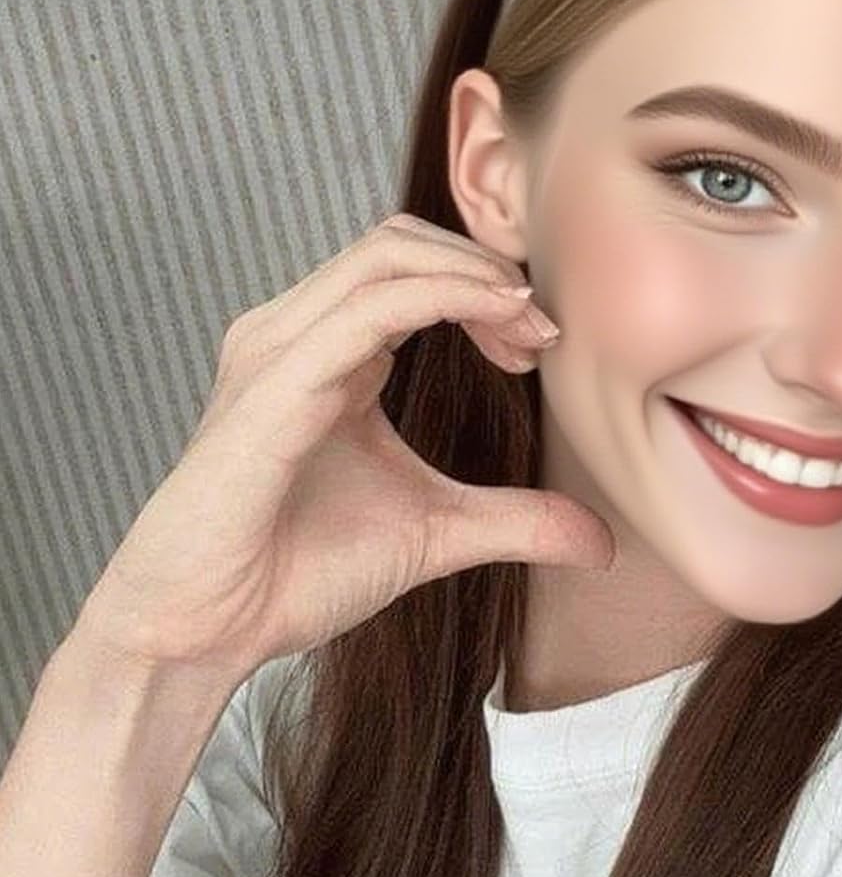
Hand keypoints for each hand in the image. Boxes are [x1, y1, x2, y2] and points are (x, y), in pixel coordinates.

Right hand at [73, 214, 611, 680]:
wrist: (203, 635)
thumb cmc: (296, 572)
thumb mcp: (436, 532)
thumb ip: (517, 519)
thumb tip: (603, 543)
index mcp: (326, 349)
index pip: (413, 269)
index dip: (486, 287)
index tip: (540, 343)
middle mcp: (295, 333)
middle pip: (402, 242)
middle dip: (485, 269)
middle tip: (540, 331)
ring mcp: (276, 351)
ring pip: (387, 255)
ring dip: (474, 276)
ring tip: (528, 326)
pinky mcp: (271, 385)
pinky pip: (368, 310)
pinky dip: (445, 297)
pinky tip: (495, 323)